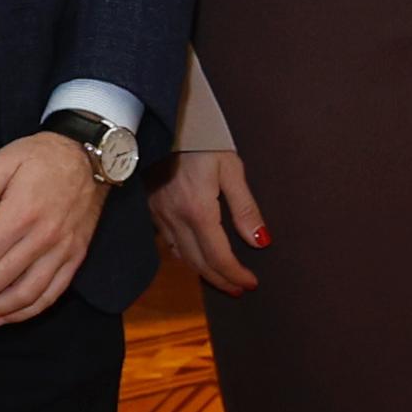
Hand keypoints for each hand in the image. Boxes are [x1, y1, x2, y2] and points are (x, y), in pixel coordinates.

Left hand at [0, 134, 101, 322]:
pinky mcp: (75, 257)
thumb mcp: (3, 161)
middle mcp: (44, 238)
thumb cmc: (41, 157)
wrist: (89, 157)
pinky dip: (23, 313)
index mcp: (22, 215)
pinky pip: (50, 296)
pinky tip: (1, 317)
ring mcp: (63, 251)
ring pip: (22, 297)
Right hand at [154, 148, 267, 291]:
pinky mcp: (151, 210)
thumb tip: (260, 241)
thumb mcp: (231, 168)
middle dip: (220, 280)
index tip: (251, 284)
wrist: (161, 122)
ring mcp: (159, 216)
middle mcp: (174, 219)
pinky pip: (168, 243)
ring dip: (203, 272)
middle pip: (198, 263)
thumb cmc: (200, 141)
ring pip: (181, 256)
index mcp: (197, 211)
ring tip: (222, 279)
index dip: (236, 274)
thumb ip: (246, 208)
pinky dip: (185, 256)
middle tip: (239, 289)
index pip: (218, 257)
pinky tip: (196, 257)